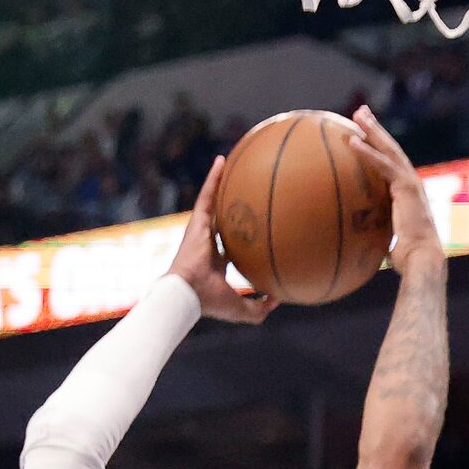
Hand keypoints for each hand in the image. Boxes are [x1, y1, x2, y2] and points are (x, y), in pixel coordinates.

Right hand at [169, 159, 277, 323]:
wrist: (189, 293)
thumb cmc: (211, 302)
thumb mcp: (241, 308)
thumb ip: (260, 307)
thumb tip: (279, 299)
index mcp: (216, 261)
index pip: (229, 246)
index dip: (240, 239)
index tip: (251, 230)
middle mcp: (208, 243)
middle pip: (221, 219)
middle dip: (231, 206)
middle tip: (243, 192)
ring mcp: (201, 230)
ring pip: (214, 202)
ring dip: (221, 183)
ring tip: (232, 164)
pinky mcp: (197, 220)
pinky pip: (207, 193)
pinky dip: (214, 177)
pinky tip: (222, 160)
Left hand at [349, 104, 444, 277]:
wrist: (421, 258)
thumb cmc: (407, 259)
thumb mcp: (389, 241)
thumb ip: (378, 234)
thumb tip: (359, 244)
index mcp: (408, 192)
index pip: (392, 164)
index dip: (380, 147)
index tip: (367, 136)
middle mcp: (411, 182)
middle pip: (391, 148)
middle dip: (376, 129)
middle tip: (362, 113)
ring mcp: (410, 181)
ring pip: (388, 149)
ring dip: (372, 130)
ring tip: (357, 114)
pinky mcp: (405, 186)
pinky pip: (382, 164)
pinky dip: (366, 152)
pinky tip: (352, 141)